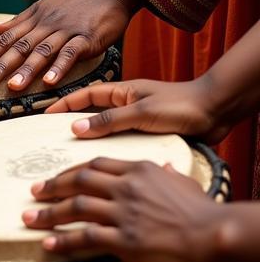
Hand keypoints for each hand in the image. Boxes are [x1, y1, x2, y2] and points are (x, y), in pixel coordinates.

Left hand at [0, 0, 140, 92]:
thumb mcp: (43, 6)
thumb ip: (18, 21)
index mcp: (34, 19)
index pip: (5, 39)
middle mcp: (46, 25)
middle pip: (19, 47)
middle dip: (0, 65)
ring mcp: (66, 30)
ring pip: (42, 51)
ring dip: (26, 69)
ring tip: (12, 87)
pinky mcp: (87, 37)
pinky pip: (72, 53)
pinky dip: (60, 67)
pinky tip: (49, 81)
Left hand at [22, 158, 223, 261]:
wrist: (216, 236)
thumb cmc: (204, 211)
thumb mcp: (184, 182)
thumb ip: (167, 173)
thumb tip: (164, 167)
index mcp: (140, 170)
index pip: (95, 164)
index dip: (71, 171)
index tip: (57, 178)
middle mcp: (127, 187)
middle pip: (78, 181)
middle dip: (52, 186)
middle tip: (34, 192)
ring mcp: (124, 213)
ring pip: (75, 207)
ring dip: (48, 213)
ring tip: (29, 218)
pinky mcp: (124, 239)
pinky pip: (85, 238)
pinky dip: (63, 241)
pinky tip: (48, 244)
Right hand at [45, 78, 224, 142]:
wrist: (217, 112)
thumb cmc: (182, 105)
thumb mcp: (141, 112)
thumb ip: (109, 121)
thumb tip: (75, 129)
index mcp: (122, 93)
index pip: (84, 96)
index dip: (63, 104)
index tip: (44, 116)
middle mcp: (127, 107)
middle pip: (91, 115)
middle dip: (71, 125)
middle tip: (51, 141)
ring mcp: (137, 122)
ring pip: (106, 132)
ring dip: (91, 143)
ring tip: (72, 160)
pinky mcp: (148, 137)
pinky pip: (122, 145)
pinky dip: (111, 154)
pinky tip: (105, 168)